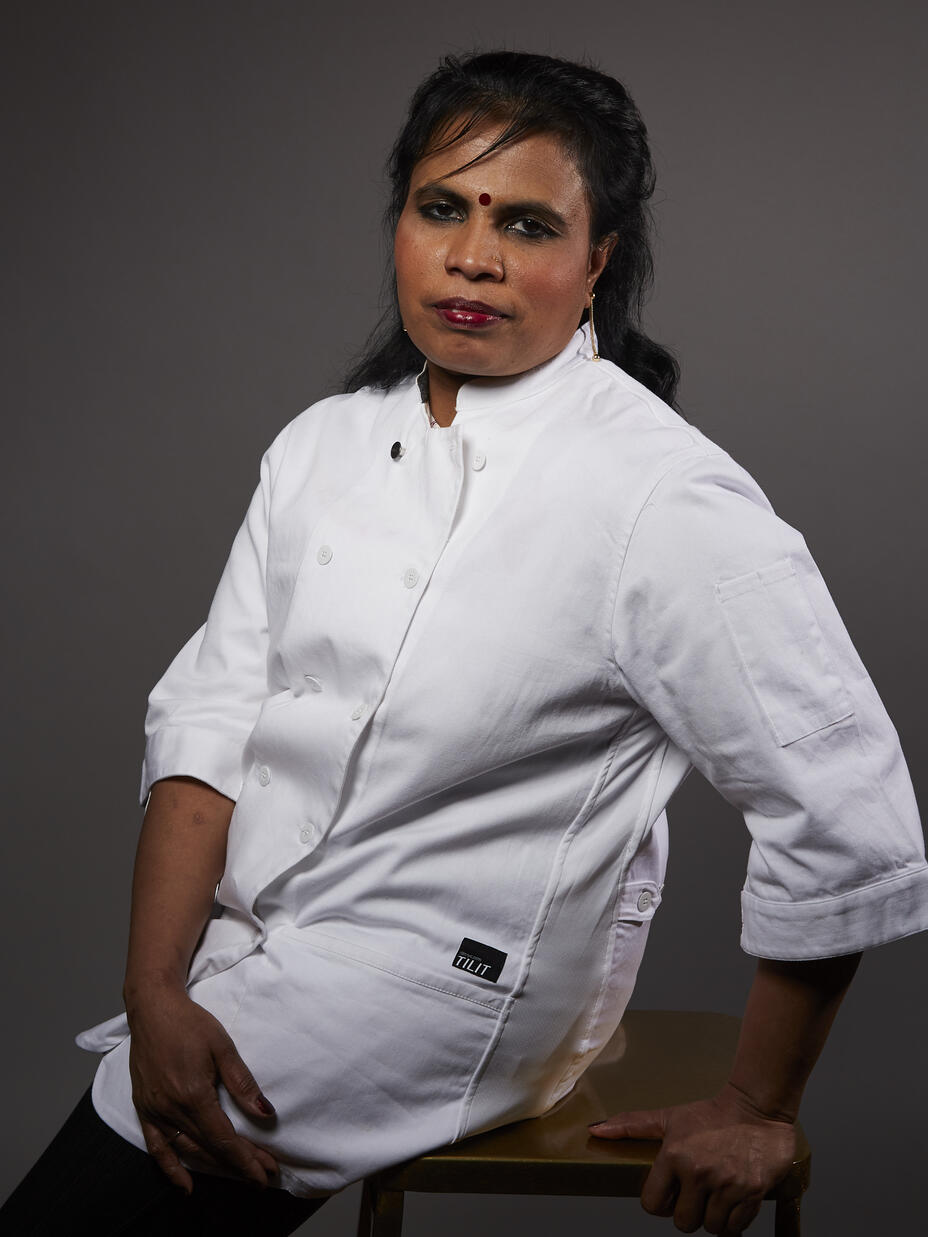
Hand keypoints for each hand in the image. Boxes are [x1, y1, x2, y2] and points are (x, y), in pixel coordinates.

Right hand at [127, 982, 278, 1193]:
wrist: (152, 1008)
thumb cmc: (190, 1023)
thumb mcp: (223, 1047)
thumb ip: (242, 1083)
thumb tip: (266, 1113)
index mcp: (193, 1095)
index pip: (224, 1139)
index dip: (246, 1160)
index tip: (265, 1174)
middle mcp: (171, 1109)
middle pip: (210, 1148)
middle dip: (239, 1164)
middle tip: (265, 1174)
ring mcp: (155, 1112)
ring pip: (188, 1150)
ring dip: (214, 1167)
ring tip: (238, 1175)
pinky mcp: (144, 1109)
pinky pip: (156, 1147)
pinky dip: (170, 1168)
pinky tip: (185, 1184)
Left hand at [588, 1083, 795, 1233]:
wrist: (756, 1108)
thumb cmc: (711, 1115)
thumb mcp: (669, 1117)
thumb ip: (632, 1125)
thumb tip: (595, 1130)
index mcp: (674, 1155)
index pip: (652, 1204)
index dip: (659, 1203)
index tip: (670, 1193)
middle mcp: (698, 1172)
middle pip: (683, 1223)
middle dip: (687, 1213)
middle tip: (695, 1195)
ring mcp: (727, 1184)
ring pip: (710, 1228)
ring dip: (711, 1218)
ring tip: (714, 1195)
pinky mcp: (752, 1193)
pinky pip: (735, 1228)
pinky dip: (732, 1221)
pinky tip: (731, 1200)